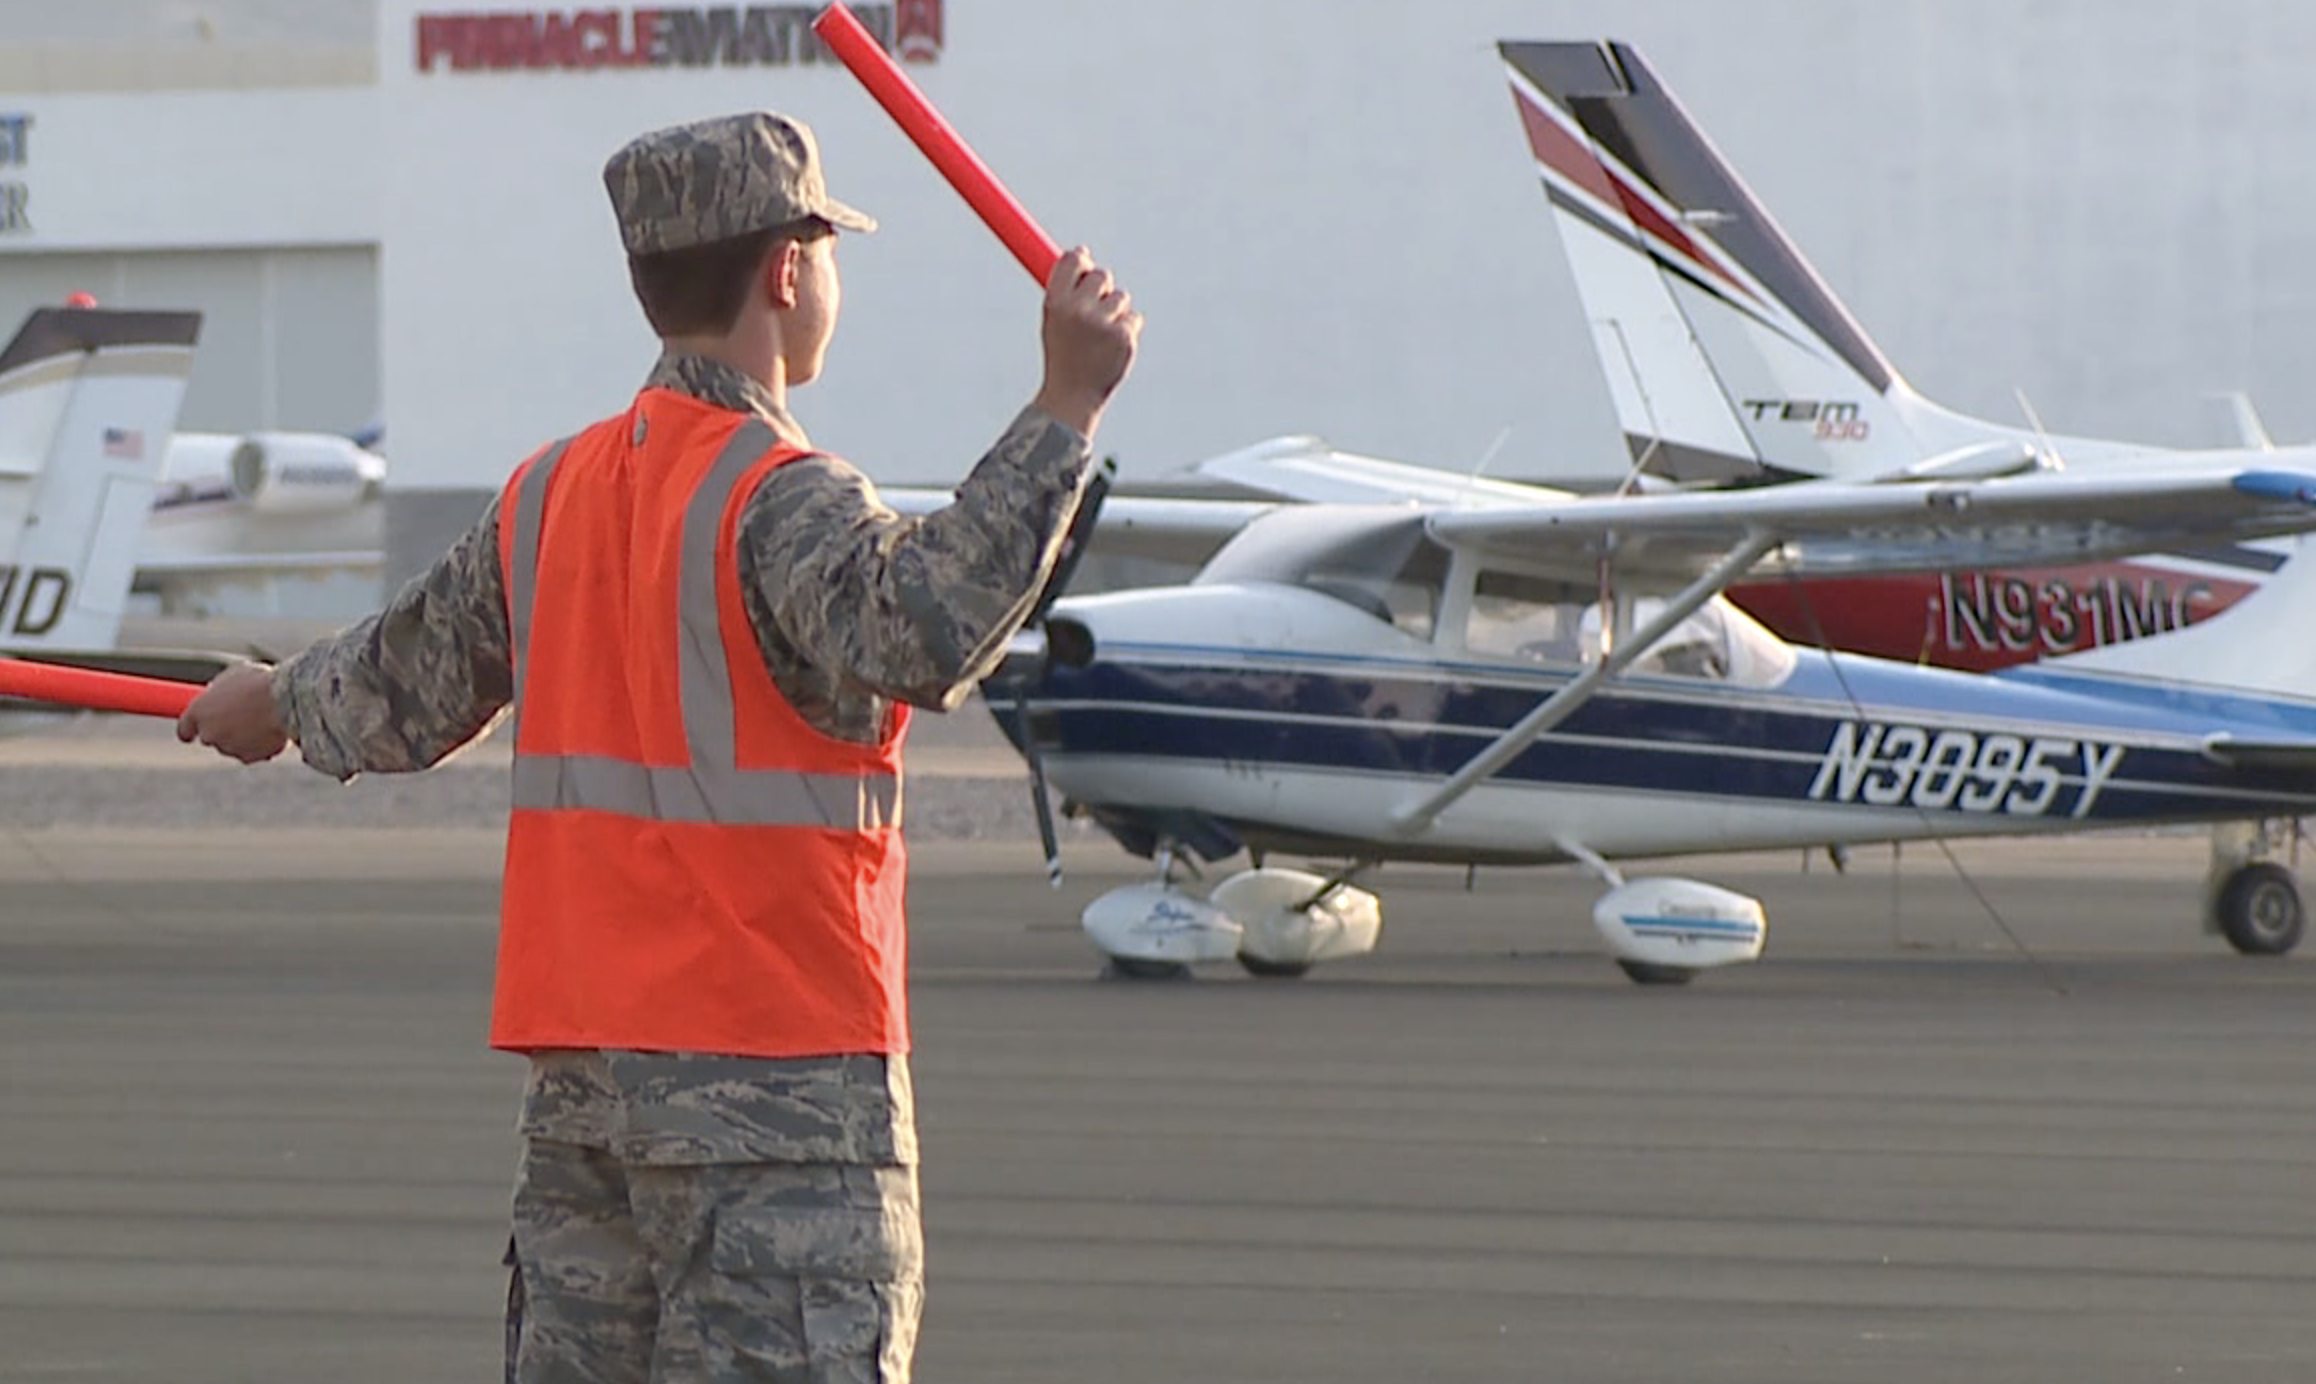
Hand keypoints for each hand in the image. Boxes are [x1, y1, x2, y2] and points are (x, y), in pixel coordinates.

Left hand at [176, 661, 290, 764]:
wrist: (286, 701)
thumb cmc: (259, 683)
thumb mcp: (234, 675)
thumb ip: (222, 689)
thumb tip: (224, 691)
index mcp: (198, 711)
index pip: (184, 728)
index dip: (191, 729)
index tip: (194, 731)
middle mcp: (208, 733)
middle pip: (211, 737)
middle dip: (224, 729)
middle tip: (242, 716)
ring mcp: (228, 748)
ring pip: (233, 745)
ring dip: (244, 736)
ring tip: (263, 719)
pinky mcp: (249, 758)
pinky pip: (253, 753)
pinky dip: (261, 745)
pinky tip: (273, 730)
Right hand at [1032, 247, 1141, 436]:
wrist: (1073, 396)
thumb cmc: (1063, 355)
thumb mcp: (1054, 320)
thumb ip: (1067, 288)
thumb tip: (1082, 253)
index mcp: (1056, 303)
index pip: (1072, 261)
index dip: (1082, 261)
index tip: (1085, 265)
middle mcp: (1078, 310)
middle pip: (1101, 276)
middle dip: (1102, 289)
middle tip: (1095, 312)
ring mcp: (1102, 324)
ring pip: (1121, 298)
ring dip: (1115, 312)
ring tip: (1101, 337)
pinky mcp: (1124, 337)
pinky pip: (1133, 319)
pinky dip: (1127, 330)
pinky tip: (1112, 348)